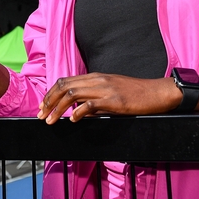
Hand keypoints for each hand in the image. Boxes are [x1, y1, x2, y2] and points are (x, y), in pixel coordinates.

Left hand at [36, 73, 178, 123]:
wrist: (157, 92)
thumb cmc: (135, 94)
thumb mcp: (111, 92)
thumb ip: (94, 98)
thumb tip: (79, 110)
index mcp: (95, 77)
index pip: (65, 81)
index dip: (51, 93)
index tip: (43, 106)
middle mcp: (97, 80)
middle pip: (64, 86)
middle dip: (49, 101)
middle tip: (41, 115)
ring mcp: (105, 89)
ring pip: (72, 95)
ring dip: (58, 108)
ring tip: (51, 120)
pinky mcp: (114, 100)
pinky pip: (91, 104)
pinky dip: (78, 112)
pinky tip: (72, 120)